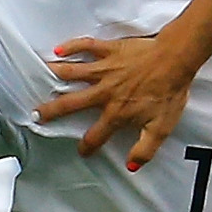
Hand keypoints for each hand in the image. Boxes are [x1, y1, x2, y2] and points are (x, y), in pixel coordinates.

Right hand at [38, 33, 194, 169]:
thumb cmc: (170, 91)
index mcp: (116, 112)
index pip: (96, 135)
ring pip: (72, 72)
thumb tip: (131, 165)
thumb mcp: (161, 128)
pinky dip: (71, 47)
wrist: (176, 61)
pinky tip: (58, 50)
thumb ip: (145, 149)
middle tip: (36, 114)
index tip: (82, 151)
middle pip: (70, 104)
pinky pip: (86, 46)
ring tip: (35, 78)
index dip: (87, 146)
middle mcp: (105, 92)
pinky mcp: (110, 50)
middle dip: (50, 111)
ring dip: (53, 75)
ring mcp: (105, 69)